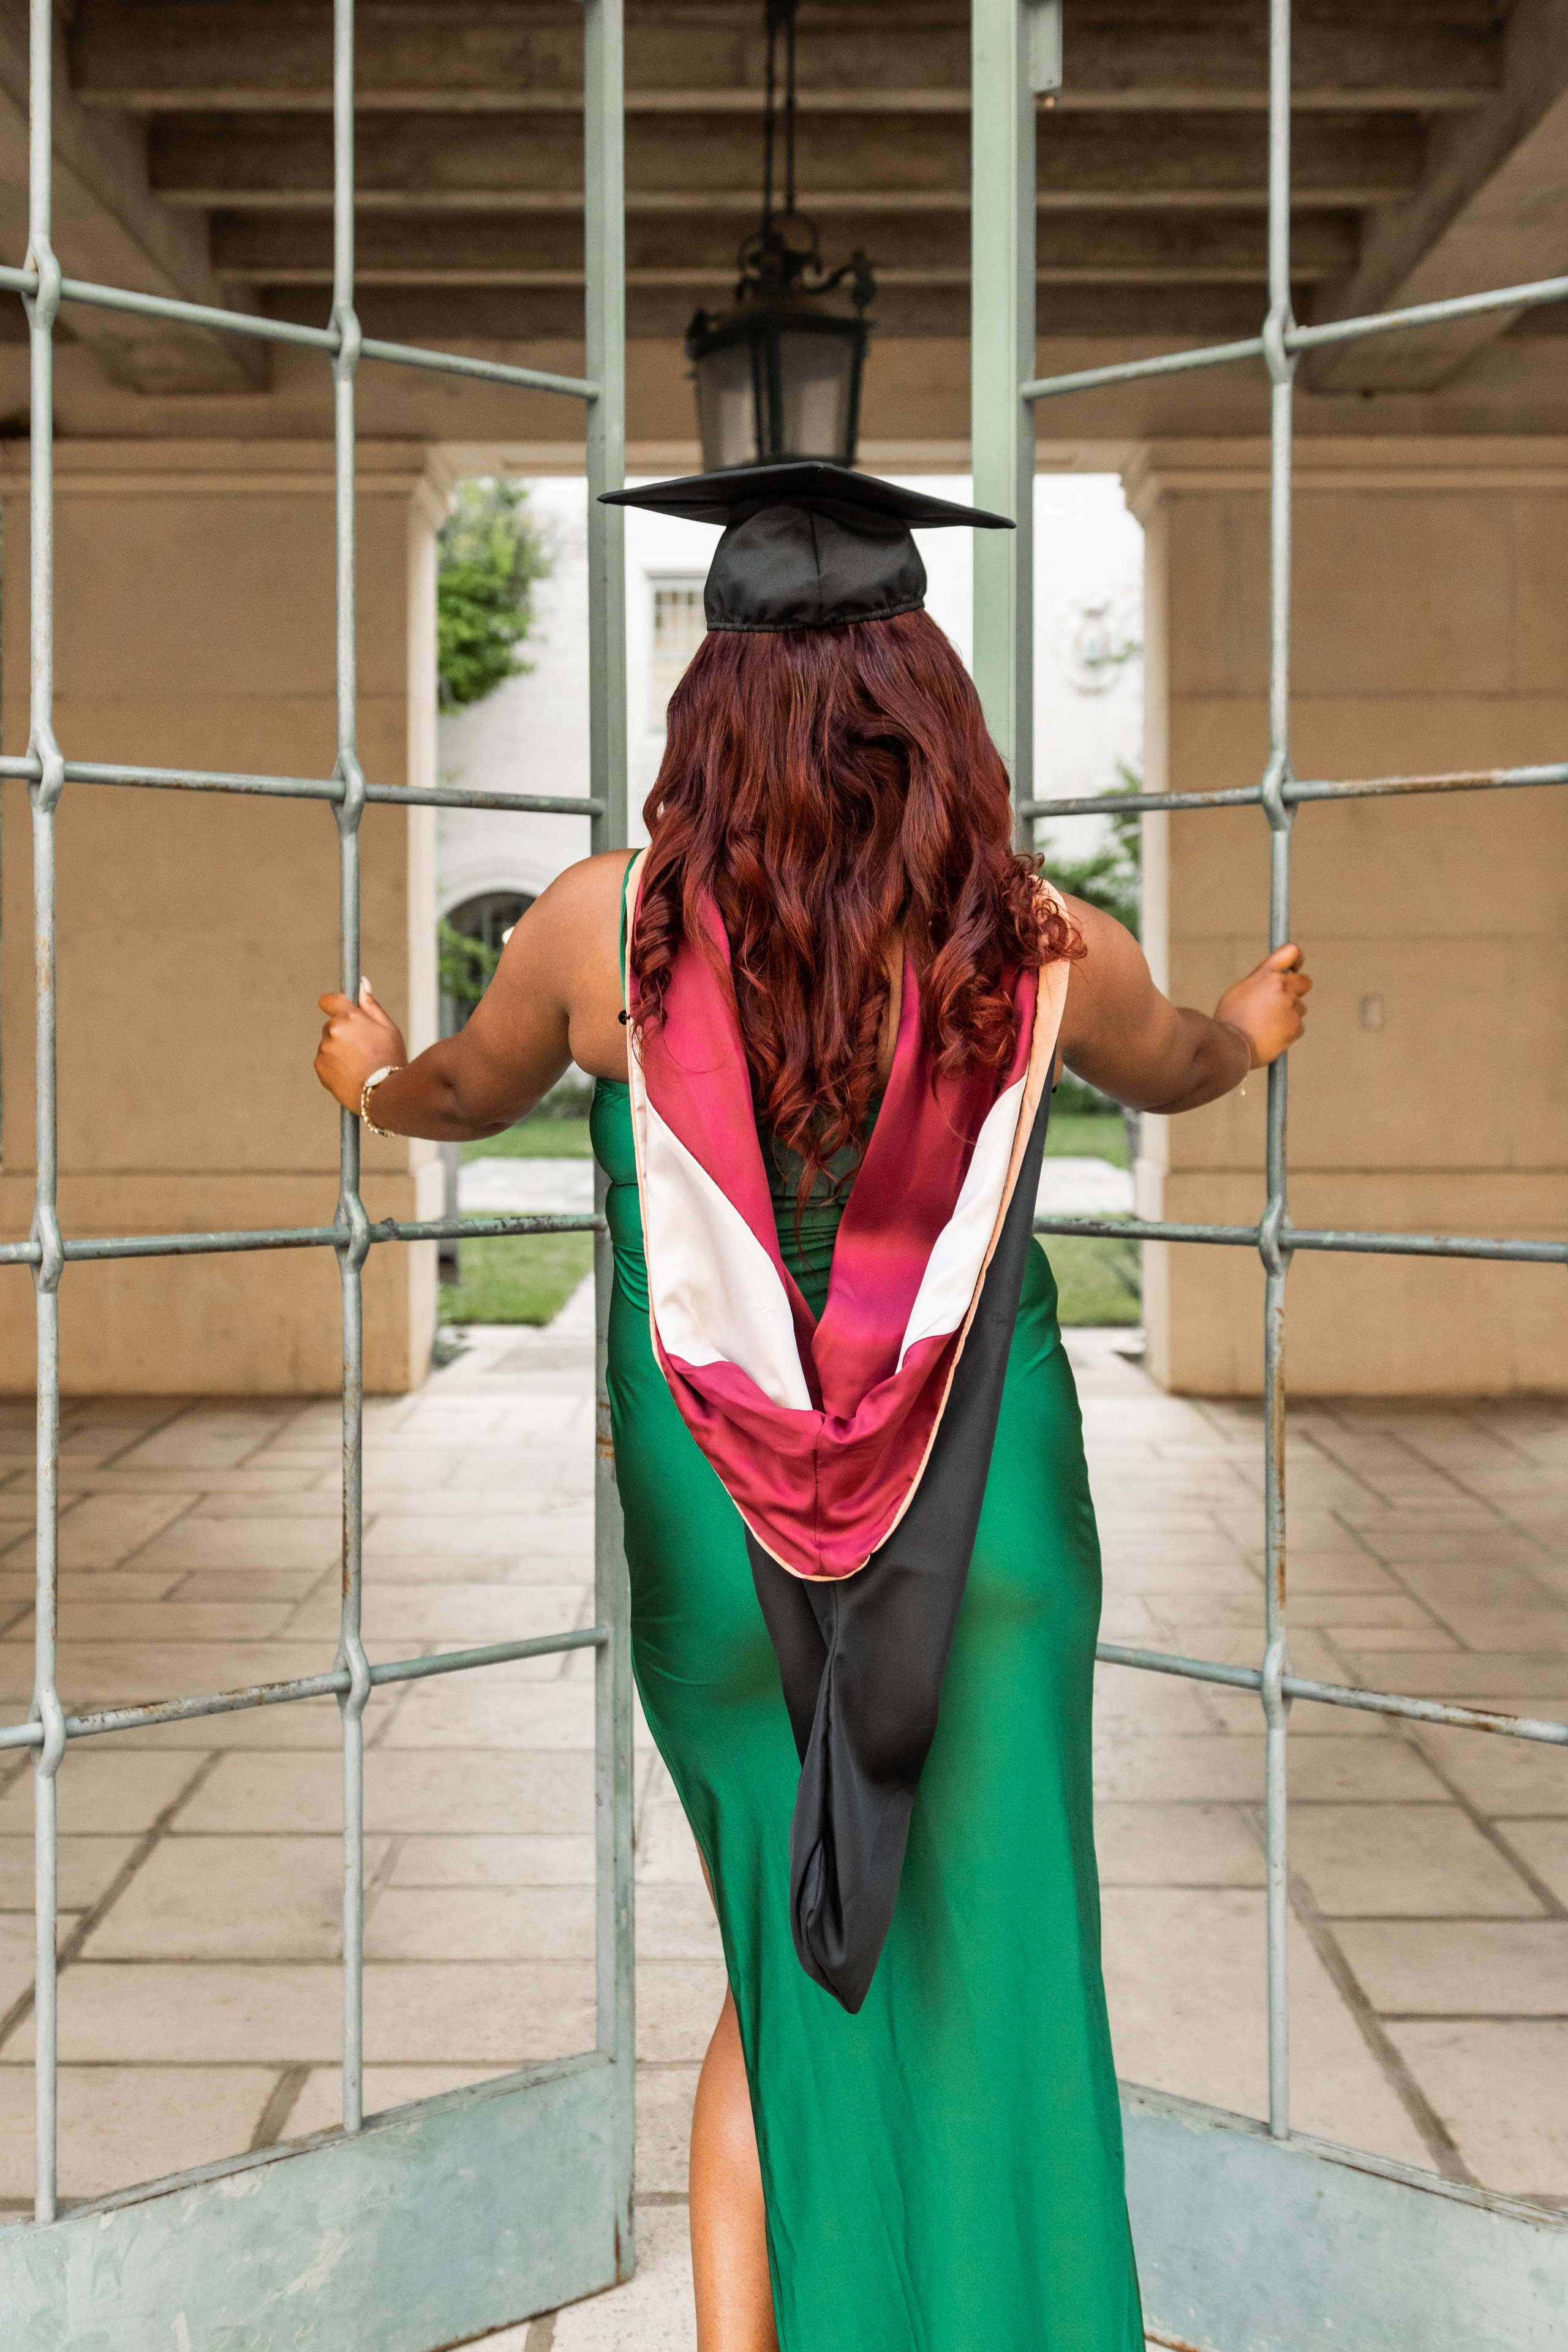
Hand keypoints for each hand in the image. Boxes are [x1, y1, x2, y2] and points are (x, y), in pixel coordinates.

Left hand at [314, 978, 407, 1113]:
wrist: (385, 1095)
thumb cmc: (391, 1059)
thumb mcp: (387, 1028)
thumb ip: (370, 1005)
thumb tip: (361, 983)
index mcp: (349, 1016)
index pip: (329, 999)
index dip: (335, 1004)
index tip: (341, 1010)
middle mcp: (332, 1031)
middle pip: (331, 1025)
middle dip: (343, 1032)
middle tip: (363, 1048)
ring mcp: (324, 1050)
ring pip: (328, 1044)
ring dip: (339, 1050)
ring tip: (360, 1064)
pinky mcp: (320, 1067)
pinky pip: (325, 1061)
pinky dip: (334, 1065)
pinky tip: (352, 1073)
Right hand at [1213, 944, 1311, 1070]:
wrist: (1230, 1046)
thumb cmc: (1229, 1019)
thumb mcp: (1240, 990)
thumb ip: (1259, 981)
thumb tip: (1271, 979)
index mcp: (1266, 974)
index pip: (1292, 952)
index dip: (1297, 959)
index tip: (1295, 968)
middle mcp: (1282, 987)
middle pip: (1305, 982)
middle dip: (1297, 990)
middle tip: (1281, 1002)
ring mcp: (1291, 1007)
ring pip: (1299, 1007)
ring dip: (1289, 1014)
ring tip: (1267, 1025)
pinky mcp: (1296, 1026)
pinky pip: (1298, 1027)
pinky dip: (1288, 1032)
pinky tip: (1271, 1036)